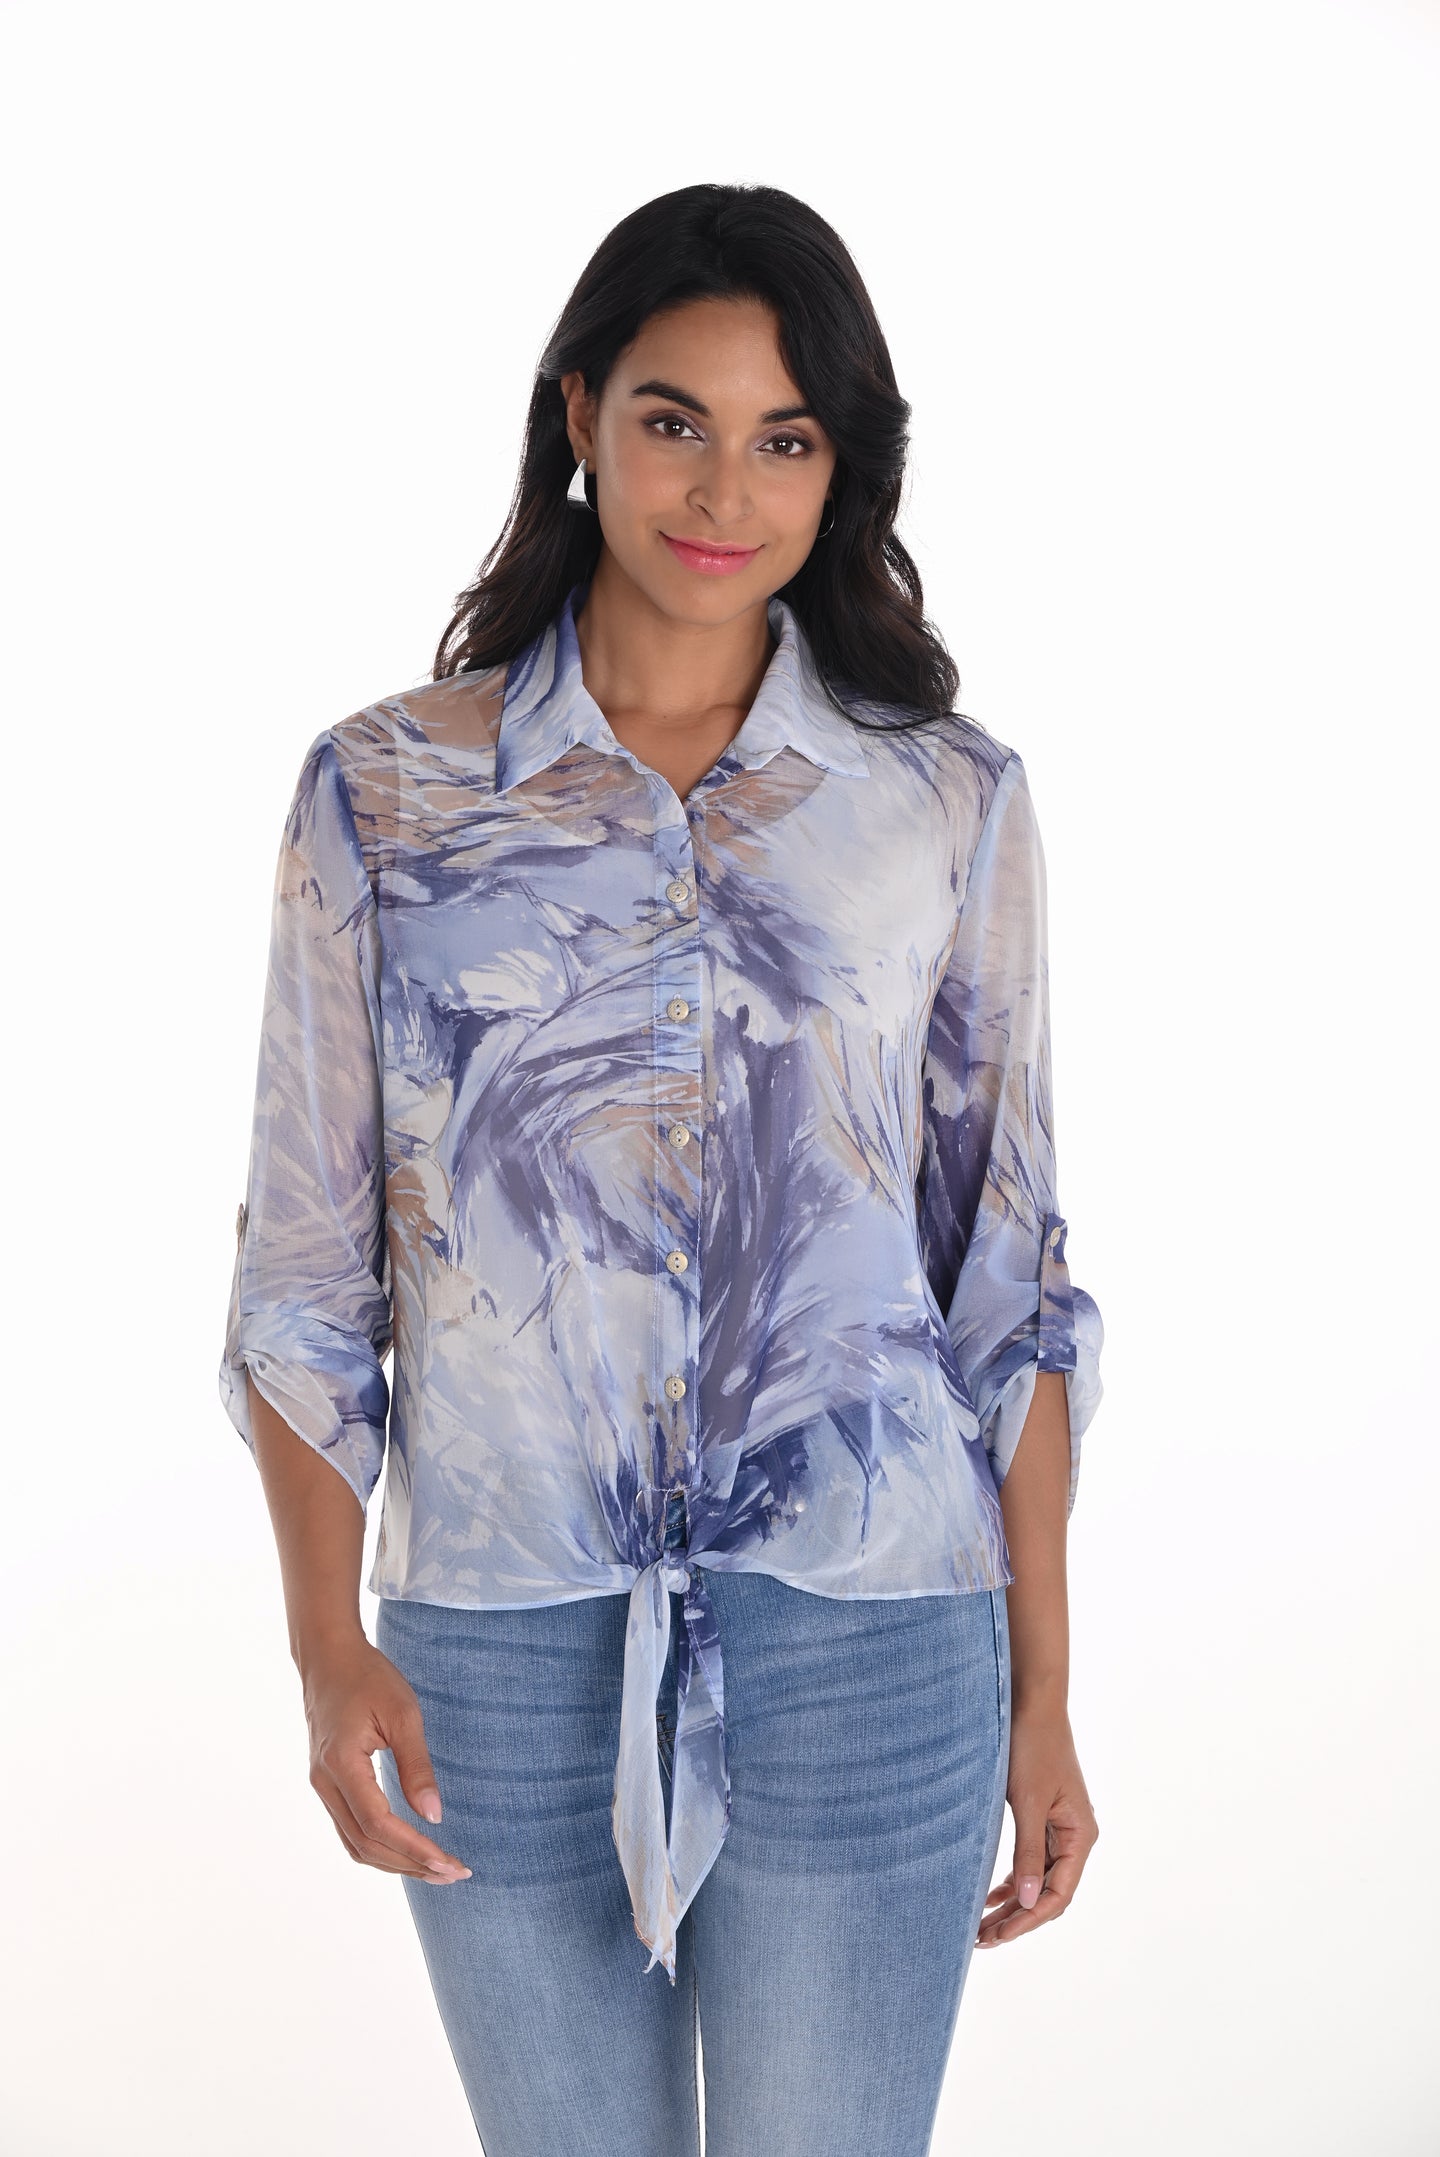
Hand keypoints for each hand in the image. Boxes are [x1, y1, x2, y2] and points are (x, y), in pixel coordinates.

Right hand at [298, 1633, 472, 1885]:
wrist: (328, 1657)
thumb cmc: (368, 1677)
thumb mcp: (402, 1713)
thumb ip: (417, 1766)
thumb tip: (433, 1816)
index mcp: (341, 1765)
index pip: (378, 1824)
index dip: (414, 1849)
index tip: (450, 1862)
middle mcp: (324, 1783)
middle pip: (365, 1844)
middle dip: (410, 1864)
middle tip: (454, 1872)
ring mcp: (322, 1786)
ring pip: (355, 1843)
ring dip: (395, 1863)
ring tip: (436, 1869)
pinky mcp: (327, 1784)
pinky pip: (350, 1829)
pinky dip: (379, 1847)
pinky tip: (408, 1850)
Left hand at [976, 1692, 1096, 1946]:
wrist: (1030, 1702)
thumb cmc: (1031, 1747)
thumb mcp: (1028, 1802)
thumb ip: (1027, 1852)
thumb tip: (1025, 1902)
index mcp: (1081, 1836)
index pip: (1057, 1895)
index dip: (1027, 1920)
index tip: (997, 1935)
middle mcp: (1075, 1836)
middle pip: (1047, 1892)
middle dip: (1017, 1918)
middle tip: (982, 1939)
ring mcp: (1059, 1827)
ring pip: (1036, 1878)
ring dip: (1012, 1902)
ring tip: (982, 1925)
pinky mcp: (1042, 1816)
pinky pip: (1030, 1859)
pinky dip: (1011, 1878)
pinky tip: (989, 1894)